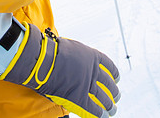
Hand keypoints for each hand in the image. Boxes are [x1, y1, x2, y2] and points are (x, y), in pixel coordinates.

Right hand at [0, 23, 119, 117]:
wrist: (42, 59)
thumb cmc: (51, 51)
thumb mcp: (71, 48)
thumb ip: (79, 56)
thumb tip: (78, 61)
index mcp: (92, 56)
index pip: (109, 66)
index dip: (114, 74)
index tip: (116, 79)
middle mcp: (92, 71)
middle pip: (108, 84)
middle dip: (113, 92)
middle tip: (116, 97)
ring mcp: (87, 85)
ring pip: (103, 98)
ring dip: (109, 105)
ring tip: (112, 109)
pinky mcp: (79, 98)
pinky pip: (93, 109)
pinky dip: (99, 114)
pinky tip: (103, 116)